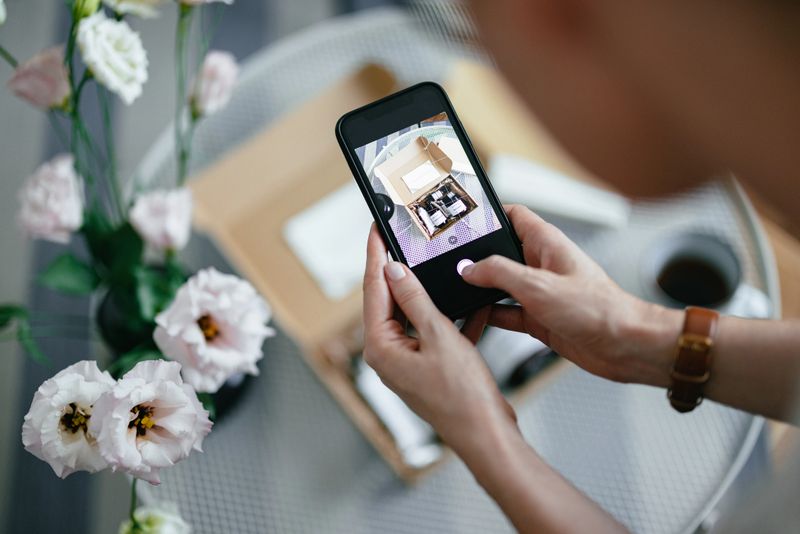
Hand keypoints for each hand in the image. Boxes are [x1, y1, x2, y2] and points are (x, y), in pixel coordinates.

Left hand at [362, 226, 515, 448]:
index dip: (376, 256)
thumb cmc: (461, 396)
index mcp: (381, 348)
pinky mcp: (430, 367)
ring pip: (414, 315)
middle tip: (401, 239)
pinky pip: (435, 333)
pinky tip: (467, 302)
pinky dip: (450, 317)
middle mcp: (389, 355)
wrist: (487, 434)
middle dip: (398, 270)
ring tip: (432, 262)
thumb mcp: (438, 335)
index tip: (376, 230)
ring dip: (427, 292)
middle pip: (390, 301)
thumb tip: (394, 271)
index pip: (374, 291)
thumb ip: (415, 299)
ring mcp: (409, 362)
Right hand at [462, 205, 681, 386]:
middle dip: (477, 258)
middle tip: (451, 261)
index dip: (489, 214)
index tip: (463, 219)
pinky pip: (506, 312)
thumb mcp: (539, 286)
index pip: (513, 216)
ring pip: (500, 286)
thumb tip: (470, 268)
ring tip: (456, 290)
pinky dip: (490, 315)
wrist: (624, 346)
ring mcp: (540, 292)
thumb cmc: (597, 309)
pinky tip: (474, 317)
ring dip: (481, 290)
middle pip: (501, 253)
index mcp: (546, 243)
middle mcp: (541, 265)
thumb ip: (500, 274)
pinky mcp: (539, 318)